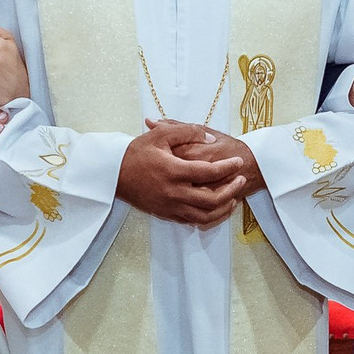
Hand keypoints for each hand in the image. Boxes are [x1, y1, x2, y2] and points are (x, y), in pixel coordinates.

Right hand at [118, 120, 249, 226]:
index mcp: (173, 171)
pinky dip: (208, 216)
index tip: (238, 162)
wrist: (112, 174)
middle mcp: (173, 192)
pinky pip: (192, 221)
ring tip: (233, 198)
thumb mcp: (160, 134)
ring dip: (223, 208)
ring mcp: (170, 206)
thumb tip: (210, 139)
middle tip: (241, 180)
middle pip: (212, 199)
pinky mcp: (165, 214)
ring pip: (204, 216)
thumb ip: (187, 132)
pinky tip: (215, 207)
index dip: (228, 167)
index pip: (209, 172)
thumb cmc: (136, 152)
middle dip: (231, 190)